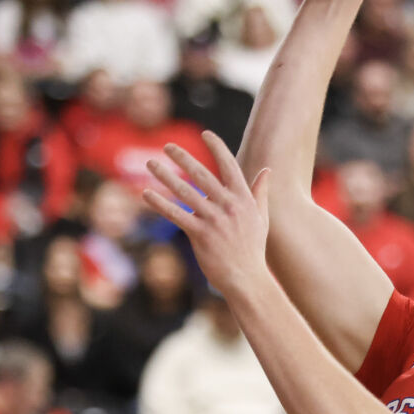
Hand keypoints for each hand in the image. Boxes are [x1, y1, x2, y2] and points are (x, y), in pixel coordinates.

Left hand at [143, 136, 272, 300]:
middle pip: (202, 174)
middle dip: (183, 157)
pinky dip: (160, 204)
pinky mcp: (200, 235)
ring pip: (185, 192)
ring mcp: (214, 220)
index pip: (229, 166)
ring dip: (165, 176)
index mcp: (243, 199)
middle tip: (168, 146)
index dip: (217, 148)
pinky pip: (176, 215)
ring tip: (150, 163)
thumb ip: (260, 193)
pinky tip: (146, 194)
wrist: (247, 279)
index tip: (205, 133)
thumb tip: (267, 171)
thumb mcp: (261, 218)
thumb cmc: (253, 249)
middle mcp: (229, 206)